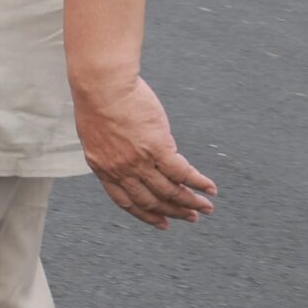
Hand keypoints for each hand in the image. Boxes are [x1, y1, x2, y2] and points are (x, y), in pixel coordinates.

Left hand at [75, 76, 216, 227]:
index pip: (126, 201)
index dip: (146, 214)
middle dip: (173, 212)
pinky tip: (210, 188)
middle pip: (150, 200)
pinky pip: (182, 173)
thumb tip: (133, 156)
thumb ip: (113, 151)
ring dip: (190, 201)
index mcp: (102, 167)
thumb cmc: (97, 100)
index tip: (162, 223)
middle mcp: (120, 169)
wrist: (101, 84)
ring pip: (169, 191)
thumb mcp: (96, 134)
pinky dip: (198, 183)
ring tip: (205, 207)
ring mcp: (139, 161)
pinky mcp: (157, 147)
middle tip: (191, 217)